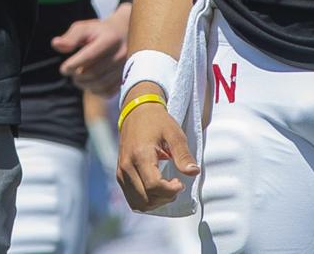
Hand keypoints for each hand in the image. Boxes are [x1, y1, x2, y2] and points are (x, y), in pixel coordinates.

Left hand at [53, 4, 130, 95]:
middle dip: (77, 75)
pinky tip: (90, 83)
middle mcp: (121, 54)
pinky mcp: (126, 78)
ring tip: (78, 77)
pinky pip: (107, 92)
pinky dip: (94, 90)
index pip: (89, 56)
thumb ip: (70, 37)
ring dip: (84, 84)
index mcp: (110, 39)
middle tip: (71, 72)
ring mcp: (126, 67)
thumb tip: (56, 44)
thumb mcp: (85, 28)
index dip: (73, 65)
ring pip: (100, 84)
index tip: (64, 68)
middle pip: (93, 72)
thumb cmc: (99, 32)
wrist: (123, 35)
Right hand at [117, 83, 198, 211]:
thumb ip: (183, 154)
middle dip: (165, 197)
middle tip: (176, 184)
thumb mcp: (174, 133)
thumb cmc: (158, 122)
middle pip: (146, 198)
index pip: (154, 186)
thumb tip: (194, 172)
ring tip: (167, 188)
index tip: (180, 182)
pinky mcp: (120, 175)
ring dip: (156, 202)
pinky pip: (132, 198)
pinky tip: (157, 190)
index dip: (171, 190)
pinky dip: (146, 200)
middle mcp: (127, 166)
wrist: (137, 111)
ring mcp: (121, 172)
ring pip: (138, 203)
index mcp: (140, 155)